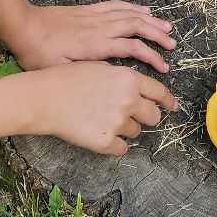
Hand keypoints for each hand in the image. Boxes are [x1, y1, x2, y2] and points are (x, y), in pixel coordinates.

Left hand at [3, 0, 177, 72]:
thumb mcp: (62, 71)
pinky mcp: (88, 10)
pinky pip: (116, 5)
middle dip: (158, 35)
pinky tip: (143, 9)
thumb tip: (112, 76)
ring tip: (167, 27)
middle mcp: (100, 27)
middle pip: (137, 27)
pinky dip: (133, 6)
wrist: (23, 26)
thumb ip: (89, 73)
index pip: (133, 48)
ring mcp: (95, 16)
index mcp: (96, 45)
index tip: (163, 68)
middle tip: (173, 45)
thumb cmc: (38, 54)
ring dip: (150, 19)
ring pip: (130, 14)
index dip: (151, 57)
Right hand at [32, 62, 179, 154]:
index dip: (168, 101)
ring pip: (136, 132)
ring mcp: (118, 122)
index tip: (172, 107)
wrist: (44, 98)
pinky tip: (98, 133)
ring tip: (101, 119)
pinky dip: (113, 144)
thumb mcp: (102, 68)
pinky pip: (121, 148)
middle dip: (145, 117)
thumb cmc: (68, 79)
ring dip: (125, 129)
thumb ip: (125, 79)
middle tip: (129, 115)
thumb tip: (140, 89)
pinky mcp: (106, 142)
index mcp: (129, 79)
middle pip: (154, 116)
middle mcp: (128, 100)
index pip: (160, 93)